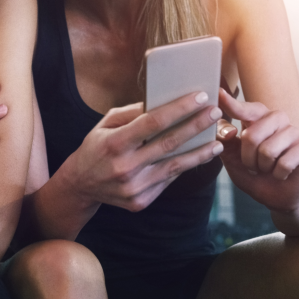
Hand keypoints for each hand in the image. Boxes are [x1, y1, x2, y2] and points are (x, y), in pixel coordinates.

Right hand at [63, 92, 224, 212]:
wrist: (80, 185)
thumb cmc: (96, 147)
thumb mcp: (105, 124)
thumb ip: (132, 113)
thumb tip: (161, 101)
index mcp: (115, 143)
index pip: (153, 122)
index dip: (179, 109)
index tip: (200, 97)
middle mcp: (125, 167)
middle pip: (169, 144)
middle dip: (196, 126)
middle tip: (216, 113)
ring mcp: (134, 187)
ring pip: (175, 166)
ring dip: (200, 152)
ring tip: (217, 140)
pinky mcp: (140, 202)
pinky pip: (167, 180)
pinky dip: (184, 167)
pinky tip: (198, 157)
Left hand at [216, 88, 298, 212]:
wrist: (277, 196)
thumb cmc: (253, 173)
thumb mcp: (232, 159)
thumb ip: (225, 142)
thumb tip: (227, 129)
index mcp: (256, 119)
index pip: (244, 109)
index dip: (231, 103)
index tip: (219, 93)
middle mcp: (275, 119)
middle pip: (252, 135)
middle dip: (247, 158)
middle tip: (254, 165)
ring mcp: (293, 131)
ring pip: (267, 150)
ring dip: (263, 167)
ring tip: (267, 168)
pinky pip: (284, 163)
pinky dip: (278, 174)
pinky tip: (281, 174)